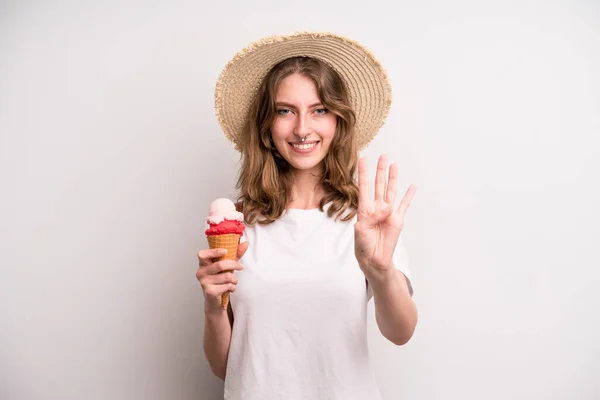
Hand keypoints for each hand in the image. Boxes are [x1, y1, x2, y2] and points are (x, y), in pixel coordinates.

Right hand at [196, 242, 247, 314]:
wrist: (215, 300)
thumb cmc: (220, 280)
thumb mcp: (227, 266)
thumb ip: (235, 254)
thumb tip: (245, 243)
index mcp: (203, 264)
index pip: (203, 255)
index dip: (214, 252)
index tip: (226, 251)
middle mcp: (201, 272)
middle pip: (220, 265)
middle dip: (234, 265)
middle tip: (241, 266)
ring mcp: (204, 282)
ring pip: (226, 276)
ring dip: (235, 279)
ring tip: (234, 281)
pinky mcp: (210, 292)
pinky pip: (227, 286)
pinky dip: (233, 287)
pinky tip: (230, 288)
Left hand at [354, 154, 415, 278]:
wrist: (374, 259)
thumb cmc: (363, 246)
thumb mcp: (361, 231)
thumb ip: (371, 218)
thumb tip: (386, 208)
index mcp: (364, 209)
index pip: (364, 187)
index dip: (363, 173)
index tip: (363, 159)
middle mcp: (376, 208)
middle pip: (379, 185)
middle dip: (380, 170)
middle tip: (383, 156)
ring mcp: (388, 212)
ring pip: (391, 191)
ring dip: (393, 178)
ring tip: (394, 164)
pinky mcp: (398, 220)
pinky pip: (404, 205)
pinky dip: (409, 195)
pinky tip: (412, 186)